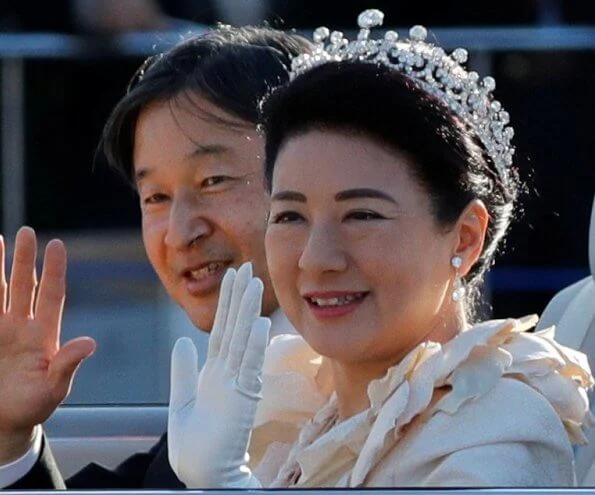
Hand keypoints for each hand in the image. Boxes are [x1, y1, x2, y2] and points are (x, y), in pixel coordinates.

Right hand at [0, 227, 95, 462]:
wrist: (3, 424)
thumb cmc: (32, 407)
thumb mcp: (54, 388)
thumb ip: (68, 364)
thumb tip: (90, 343)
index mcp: (44, 335)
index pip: (51, 295)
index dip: (53, 270)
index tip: (56, 244)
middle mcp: (22, 327)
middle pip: (24, 285)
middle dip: (25, 258)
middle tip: (26, 231)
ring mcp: (0, 331)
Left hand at [168, 262, 269, 487]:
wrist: (203, 475)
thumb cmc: (195, 445)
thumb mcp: (182, 401)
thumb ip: (184, 371)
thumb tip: (182, 341)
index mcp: (214, 372)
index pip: (221, 330)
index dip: (226, 303)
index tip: (233, 277)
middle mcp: (229, 372)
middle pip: (234, 328)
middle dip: (239, 298)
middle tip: (246, 267)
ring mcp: (238, 384)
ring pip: (243, 341)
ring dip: (248, 313)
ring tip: (253, 284)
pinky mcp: (243, 400)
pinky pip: (248, 367)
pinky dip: (252, 346)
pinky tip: (257, 324)